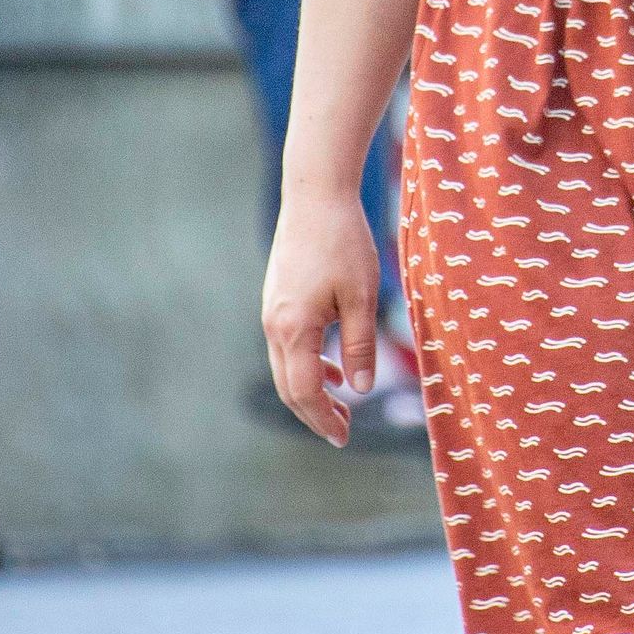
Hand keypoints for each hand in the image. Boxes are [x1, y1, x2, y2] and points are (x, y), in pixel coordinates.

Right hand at [259, 182, 382, 446]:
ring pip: (286, 368)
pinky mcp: (277, 300)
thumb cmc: (344, 242)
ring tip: (343, 408)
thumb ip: (360, 345)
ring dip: (312, 391)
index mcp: (294, 329)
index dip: (324, 418)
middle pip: (289, 387)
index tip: (344, 437)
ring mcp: (272, 312)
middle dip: (315, 414)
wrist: (315, 195)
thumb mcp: (362, 297)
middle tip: (343, 434)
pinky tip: (334, 368)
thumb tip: (361, 390)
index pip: (305, 391)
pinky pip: (288, 346)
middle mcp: (274, 325)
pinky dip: (308, 365)